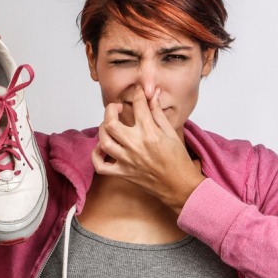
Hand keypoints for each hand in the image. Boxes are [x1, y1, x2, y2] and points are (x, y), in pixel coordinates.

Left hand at [91, 87, 204, 211]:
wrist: (180, 185)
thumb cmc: (178, 160)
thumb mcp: (171, 133)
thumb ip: (158, 113)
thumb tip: (153, 96)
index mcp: (150, 133)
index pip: (138, 106)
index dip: (137, 94)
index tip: (137, 92)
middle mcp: (135, 146)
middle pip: (111, 123)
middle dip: (110, 110)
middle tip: (115, 108)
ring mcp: (127, 160)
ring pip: (104, 141)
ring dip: (102, 130)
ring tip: (108, 125)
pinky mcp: (123, 173)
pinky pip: (101, 166)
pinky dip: (97, 156)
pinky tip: (101, 147)